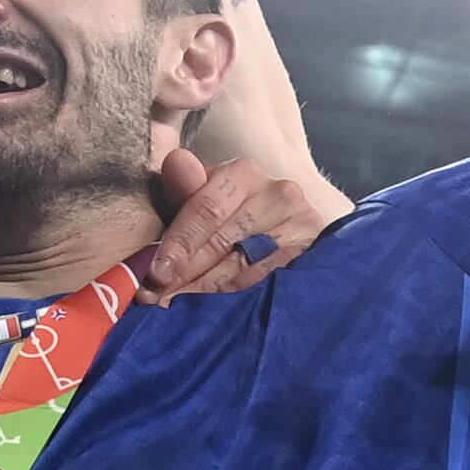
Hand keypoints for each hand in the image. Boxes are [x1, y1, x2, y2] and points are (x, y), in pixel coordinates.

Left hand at [128, 148, 345, 299]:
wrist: (280, 230)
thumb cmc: (227, 216)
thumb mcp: (199, 201)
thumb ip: (183, 188)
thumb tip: (176, 162)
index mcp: (242, 173)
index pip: (206, 209)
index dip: (177, 244)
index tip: (154, 275)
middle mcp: (277, 191)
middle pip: (224, 240)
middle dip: (186, 273)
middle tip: (159, 299)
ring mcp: (301, 220)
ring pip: (246, 263)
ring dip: (208, 289)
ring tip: (182, 308)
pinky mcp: (315, 249)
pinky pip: (270, 277)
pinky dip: (241, 293)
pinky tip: (220, 307)